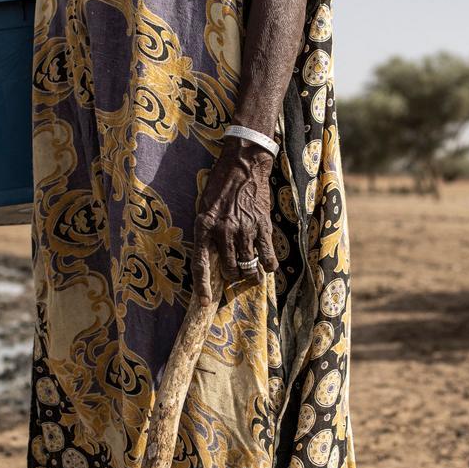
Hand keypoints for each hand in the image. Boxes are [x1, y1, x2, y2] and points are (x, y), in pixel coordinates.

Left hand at [193, 138, 278, 305]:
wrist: (243, 164)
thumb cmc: (221, 185)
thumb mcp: (204, 207)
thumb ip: (207, 231)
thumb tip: (212, 256)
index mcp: (204, 227)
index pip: (200, 265)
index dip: (203, 287)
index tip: (205, 303)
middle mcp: (223, 231)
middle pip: (229, 269)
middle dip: (233, 276)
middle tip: (236, 276)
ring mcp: (244, 229)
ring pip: (248, 265)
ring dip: (251, 274)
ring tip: (253, 277)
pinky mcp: (263, 226)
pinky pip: (267, 256)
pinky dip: (268, 265)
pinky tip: (267, 266)